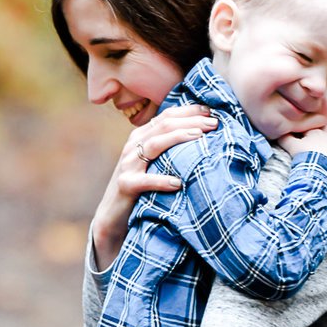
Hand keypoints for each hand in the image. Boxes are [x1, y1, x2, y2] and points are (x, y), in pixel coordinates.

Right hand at [90, 105, 213, 267]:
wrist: (113, 214)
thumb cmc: (141, 187)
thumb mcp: (153, 163)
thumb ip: (169, 148)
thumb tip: (202, 136)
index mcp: (141, 137)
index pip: (166, 116)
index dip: (189, 111)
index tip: (212, 111)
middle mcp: (133, 147)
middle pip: (163, 126)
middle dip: (190, 121)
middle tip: (214, 123)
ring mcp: (128, 165)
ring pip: (154, 145)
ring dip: (178, 138)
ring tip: (200, 136)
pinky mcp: (126, 185)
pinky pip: (144, 181)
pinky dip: (161, 180)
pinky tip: (178, 182)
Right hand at [282, 123, 326, 173]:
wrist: (317, 172)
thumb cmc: (303, 158)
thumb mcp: (290, 147)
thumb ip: (284, 138)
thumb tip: (279, 132)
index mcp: (315, 132)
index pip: (309, 125)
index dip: (304, 127)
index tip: (299, 130)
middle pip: (323, 127)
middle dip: (318, 127)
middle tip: (312, 129)